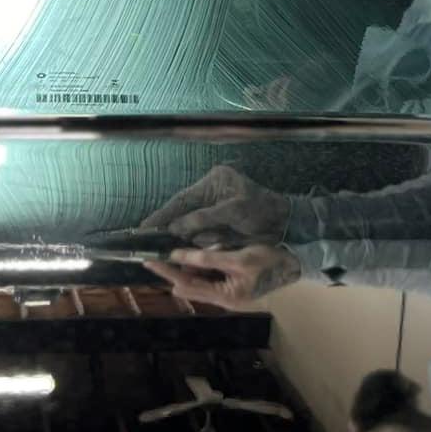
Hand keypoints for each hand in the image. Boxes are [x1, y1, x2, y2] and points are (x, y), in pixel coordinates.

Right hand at [140, 164, 291, 247]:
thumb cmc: (262, 210)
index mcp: (213, 183)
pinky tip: (197, 248)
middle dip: (172, 228)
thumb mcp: (233, 210)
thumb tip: (175, 227)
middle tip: (151, 240)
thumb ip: (203, 218)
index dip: (163, 213)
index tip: (145, 226)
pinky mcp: (219, 226)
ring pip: (191, 228)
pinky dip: (201, 243)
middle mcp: (210, 195)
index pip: (182, 199)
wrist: (285, 224)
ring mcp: (213, 211)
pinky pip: (203, 236)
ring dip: (191, 237)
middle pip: (183, 213)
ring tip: (184, 245)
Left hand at [144, 245, 300, 307]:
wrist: (296, 263)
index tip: (149, 261)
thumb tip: (179, 256)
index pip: (186, 285)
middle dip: (179, 268)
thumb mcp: (238, 258)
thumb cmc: (270, 261)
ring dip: (194, 265)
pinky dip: (205, 264)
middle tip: (165, 253)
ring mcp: (229, 294)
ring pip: (200, 279)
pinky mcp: (233, 285)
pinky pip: (211, 276)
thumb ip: (207, 258)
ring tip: (195, 251)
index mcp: (225, 297)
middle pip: (190, 285)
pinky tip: (208, 252)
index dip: (167, 272)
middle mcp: (224, 300)